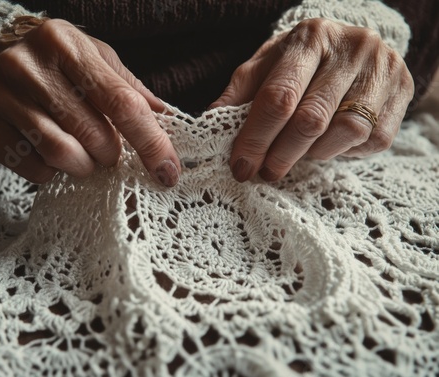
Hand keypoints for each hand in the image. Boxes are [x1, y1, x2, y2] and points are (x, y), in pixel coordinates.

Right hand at [0, 18, 179, 185]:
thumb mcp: (95, 59)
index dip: (151, 142)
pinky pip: (35, 169)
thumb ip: (130, 89)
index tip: (167, 171)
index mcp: (67, 45)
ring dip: (85, 166)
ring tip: (84, 154)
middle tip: (108, 149)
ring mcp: (2, 97)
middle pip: (94, 135)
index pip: (122, 103)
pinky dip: (54, 171)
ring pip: (62, 154)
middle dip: (112, 154)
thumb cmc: (56, 62)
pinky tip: (52, 154)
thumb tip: (166, 119)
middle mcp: (30, 67)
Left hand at [211, 18, 413, 181]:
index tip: (241, 166)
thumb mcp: (266, 66)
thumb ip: (240, 94)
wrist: (353, 48)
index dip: (256, 138)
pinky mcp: (401, 95)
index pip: (278, 96)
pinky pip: (370, 141)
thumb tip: (210, 126)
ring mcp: (382, 72)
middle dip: (280, 155)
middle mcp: (352, 49)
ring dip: (313, 155)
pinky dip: (343, 151)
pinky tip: (327, 145)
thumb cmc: (302, 62)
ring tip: (296, 154)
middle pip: (311, 119)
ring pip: (344, 133)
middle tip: (264, 172)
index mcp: (310, 38)